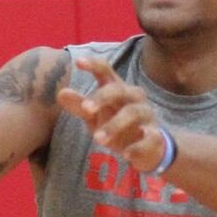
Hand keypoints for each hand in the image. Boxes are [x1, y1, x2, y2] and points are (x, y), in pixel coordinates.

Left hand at [56, 54, 168, 173]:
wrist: (149, 147)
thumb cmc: (117, 124)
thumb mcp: (95, 116)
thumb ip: (79, 105)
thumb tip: (60, 93)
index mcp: (117, 88)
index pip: (106, 70)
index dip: (93, 64)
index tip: (78, 62)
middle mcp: (133, 97)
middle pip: (119, 89)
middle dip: (102, 97)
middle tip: (86, 109)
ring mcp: (146, 115)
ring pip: (133, 113)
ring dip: (114, 125)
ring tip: (97, 139)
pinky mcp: (156, 136)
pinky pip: (150, 137)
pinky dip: (137, 146)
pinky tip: (126, 154)